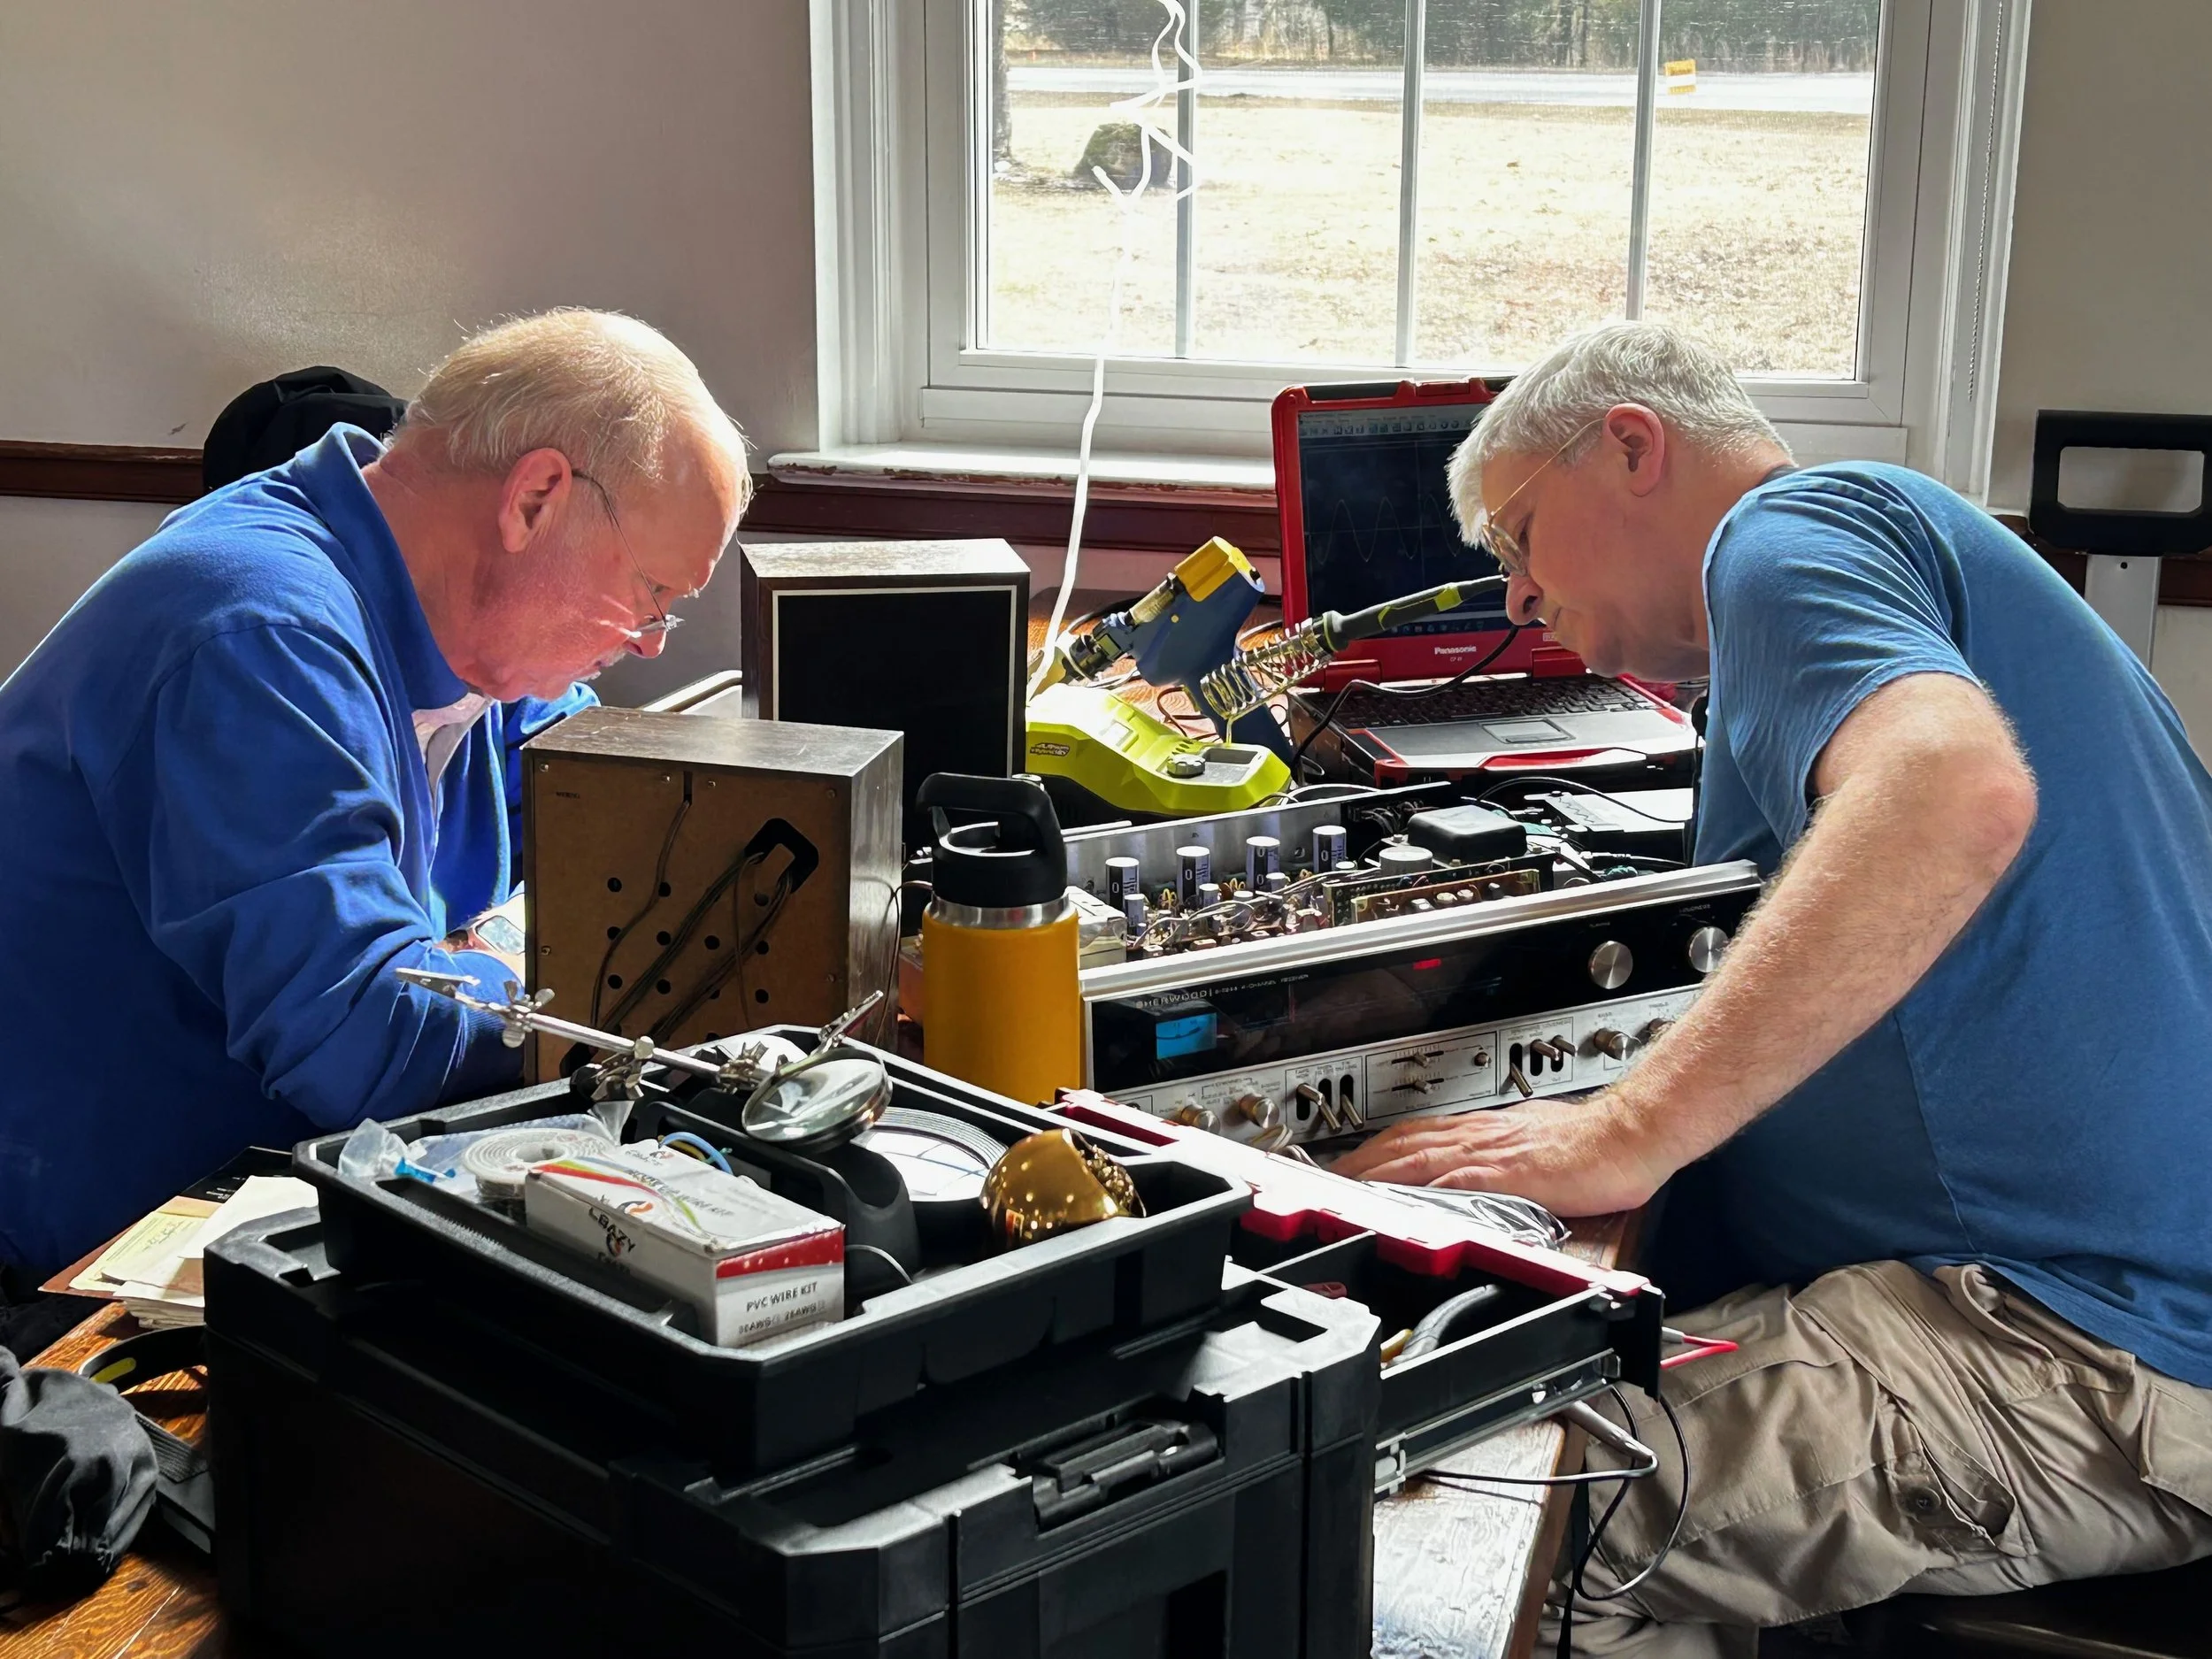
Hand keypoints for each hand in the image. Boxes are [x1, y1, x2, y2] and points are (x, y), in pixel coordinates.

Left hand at [1328, 1093, 1675, 1217]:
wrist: (1629, 1135)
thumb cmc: (1592, 1144)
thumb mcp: (1533, 1147)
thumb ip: (1502, 1160)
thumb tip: (1479, 1175)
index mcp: (1485, 1131)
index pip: (1417, 1135)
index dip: (1377, 1149)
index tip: (1349, 1162)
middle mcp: (1480, 1136)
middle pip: (1404, 1144)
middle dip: (1361, 1160)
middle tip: (1326, 1177)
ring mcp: (1492, 1153)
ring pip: (1419, 1156)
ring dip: (1377, 1171)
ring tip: (1345, 1187)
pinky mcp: (1509, 1174)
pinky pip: (1456, 1179)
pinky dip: (1423, 1189)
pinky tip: (1402, 1202)